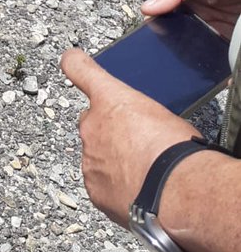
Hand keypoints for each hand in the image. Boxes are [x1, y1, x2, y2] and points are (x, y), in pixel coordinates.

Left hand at [59, 48, 199, 227]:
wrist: (176, 192)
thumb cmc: (177, 150)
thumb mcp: (164, 115)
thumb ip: (141, 114)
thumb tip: (144, 127)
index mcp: (111, 99)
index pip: (79, 68)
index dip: (75, 63)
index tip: (73, 60)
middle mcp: (92, 125)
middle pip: (92, 122)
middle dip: (108, 131)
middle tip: (137, 144)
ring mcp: (89, 158)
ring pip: (96, 155)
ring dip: (113, 161)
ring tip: (144, 173)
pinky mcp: (93, 188)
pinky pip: (100, 184)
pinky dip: (115, 187)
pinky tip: (138, 191)